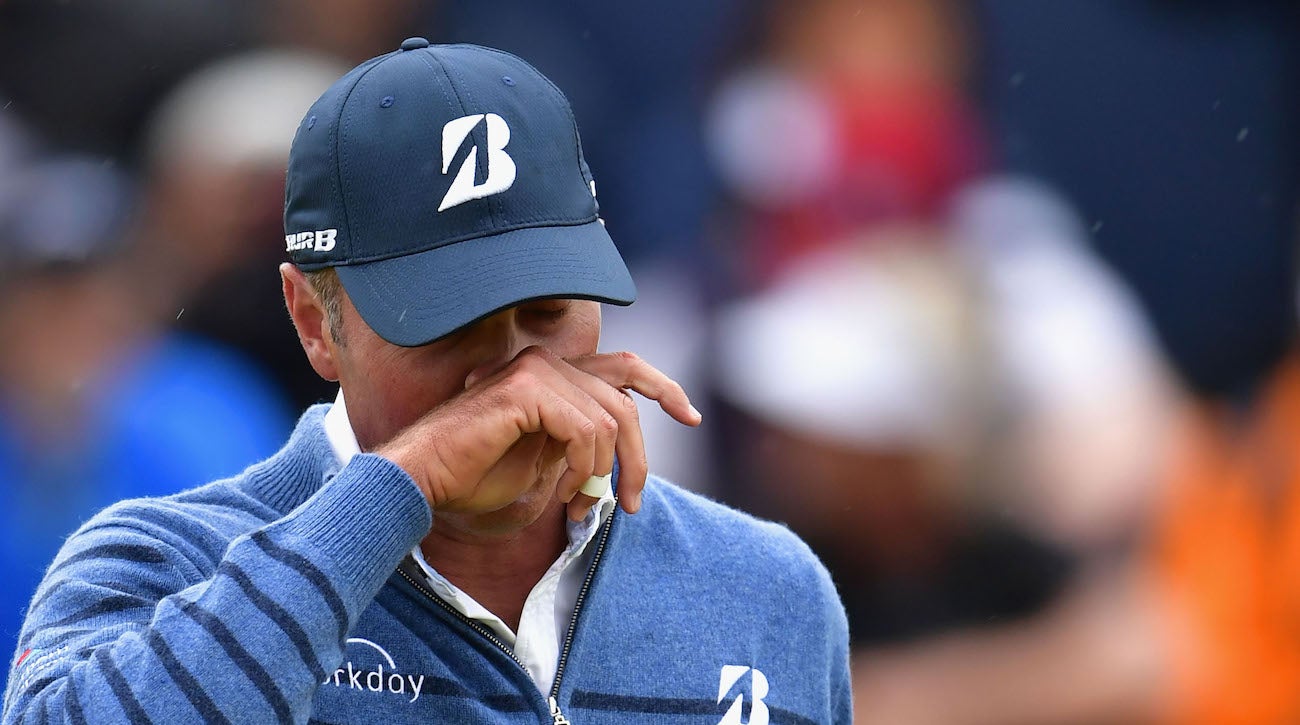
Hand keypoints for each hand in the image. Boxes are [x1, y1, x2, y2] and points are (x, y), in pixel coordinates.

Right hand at [374, 347, 699, 519]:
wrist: (424, 483)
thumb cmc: (475, 479)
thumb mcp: (545, 463)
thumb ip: (581, 446)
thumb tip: (621, 457)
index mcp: (553, 376)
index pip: (625, 367)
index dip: (664, 387)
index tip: (692, 417)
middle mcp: (547, 363)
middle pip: (625, 403)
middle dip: (637, 459)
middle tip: (632, 503)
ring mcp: (535, 370)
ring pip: (610, 421)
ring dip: (600, 474)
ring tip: (577, 504)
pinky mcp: (525, 388)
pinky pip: (585, 429)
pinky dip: (583, 468)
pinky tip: (563, 492)